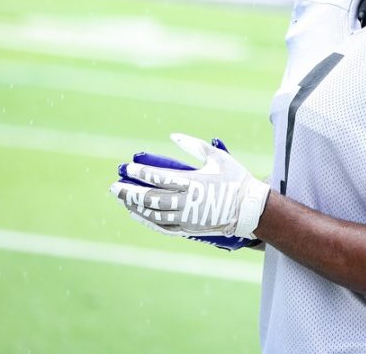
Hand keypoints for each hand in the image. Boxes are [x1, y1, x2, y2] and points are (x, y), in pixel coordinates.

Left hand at [110, 134, 269, 240]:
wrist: (250, 208)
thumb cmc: (235, 178)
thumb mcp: (218, 156)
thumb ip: (194, 146)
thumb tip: (173, 137)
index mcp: (193, 182)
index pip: (158, 178)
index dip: (140, 173)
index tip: (127, 168)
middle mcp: (187, 201)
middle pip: (150, 198)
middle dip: (130, 192)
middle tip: (114, 187)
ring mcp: (187, 218)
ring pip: (153, 213)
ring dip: (135, 206)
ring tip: (122, 199)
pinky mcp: (189, 229)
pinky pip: (162, 226)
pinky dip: (146, 220)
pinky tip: (136, 214)